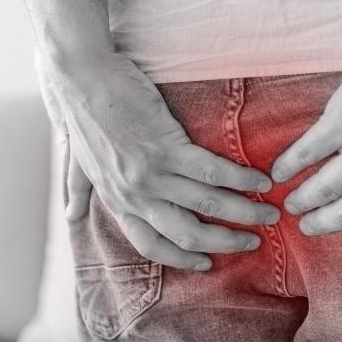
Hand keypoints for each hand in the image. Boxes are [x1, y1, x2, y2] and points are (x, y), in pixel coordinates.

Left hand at [42, 50, 281, 271]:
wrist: (82, 78)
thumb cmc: (82, 114)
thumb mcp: (79, 161)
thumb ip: (78, 189)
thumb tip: (71, 215)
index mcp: (117, 201)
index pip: (151, 245)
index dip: (181, 258)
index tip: (206, 263)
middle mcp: (136, 195)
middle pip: (187, 234)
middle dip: (225, 243)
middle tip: (252, 243)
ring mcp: (152, 173)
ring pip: (208, 205)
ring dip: (244, 213)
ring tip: (270, 214)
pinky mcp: (167, 146)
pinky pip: (213, 172)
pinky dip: (242, 180)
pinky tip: (262, 181)